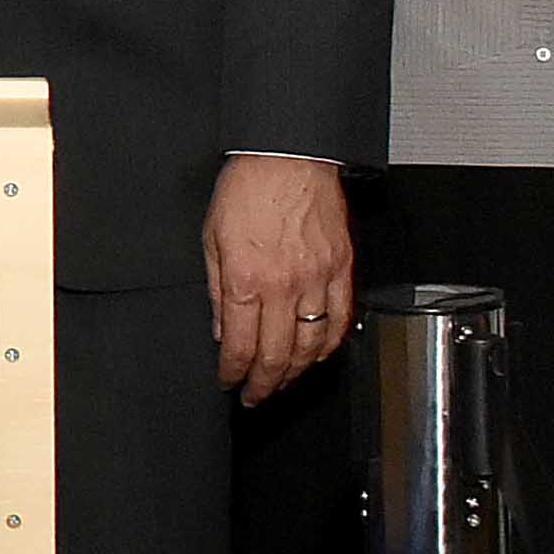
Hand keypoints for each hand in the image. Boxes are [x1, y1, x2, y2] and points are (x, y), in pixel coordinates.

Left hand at [206, 153, 352, 403]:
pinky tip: (316, 355)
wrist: (288, 157)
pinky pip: (340, 319)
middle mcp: (284, 286)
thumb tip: (222, 330)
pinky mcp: (342, 269)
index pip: (239, 346)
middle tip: (255, 396)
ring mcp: (317, 279)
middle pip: (276, 355)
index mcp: (246, 280)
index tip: (229, 383)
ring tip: (282, 382)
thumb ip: (218, 291)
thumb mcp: (211, 240)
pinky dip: (329, 345)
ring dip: (295, 372)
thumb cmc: (247, 189)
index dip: (233, 373)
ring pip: (310, 345)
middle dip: (263, 385)